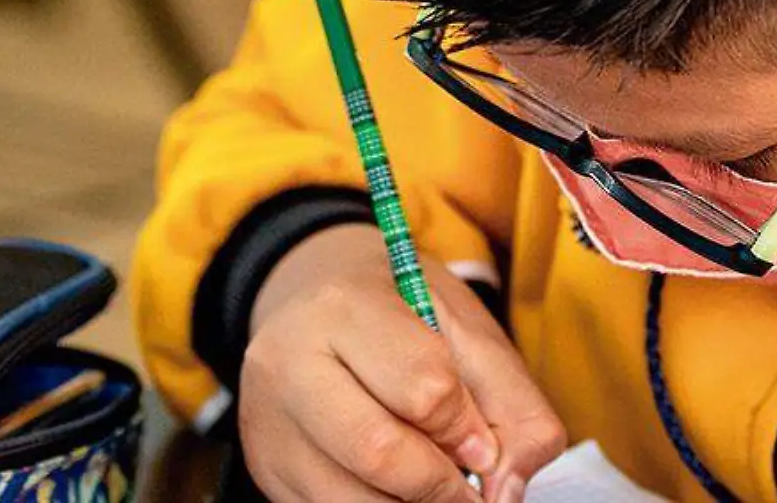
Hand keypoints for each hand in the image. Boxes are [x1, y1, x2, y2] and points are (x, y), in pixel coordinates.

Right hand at [241, 224, 566, 501]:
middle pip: (377, 451)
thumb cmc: (404, 313)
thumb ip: (512, 405)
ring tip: (431, 482)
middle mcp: (289, 360)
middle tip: (467, 488)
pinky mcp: (264, 462)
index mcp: (346, 307)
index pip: (423, 387)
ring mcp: (267, 416)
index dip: (467, 430)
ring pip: (348, 498)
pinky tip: (394, 487)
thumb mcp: (468, 330)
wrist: (318, 294)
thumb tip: (506, 490)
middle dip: (439, 484)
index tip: (483, 444)